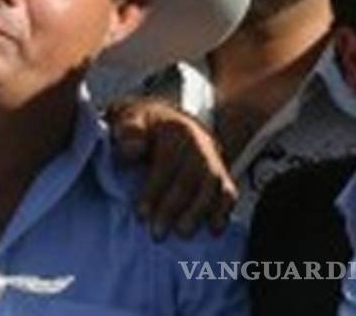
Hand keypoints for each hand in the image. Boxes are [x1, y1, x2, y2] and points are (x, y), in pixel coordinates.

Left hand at [106, 97, 236, 238]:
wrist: (166, 120)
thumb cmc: (142, 128)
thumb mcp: (129, 121)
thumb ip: (128, 132)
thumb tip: (133, 148)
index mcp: (174, 130)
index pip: (167, 162)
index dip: (154, 190)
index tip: (141, 215)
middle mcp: (198, 144)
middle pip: (190, 177)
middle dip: (173, 207)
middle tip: (157, 234)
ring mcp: (213, 158)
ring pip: (212, 186)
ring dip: (198, 212)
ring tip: (182, 234)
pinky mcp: (221, 174)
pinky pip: (228, 192)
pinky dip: (223, 211)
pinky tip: (214, 230)